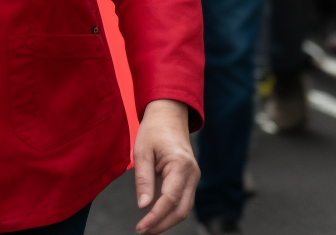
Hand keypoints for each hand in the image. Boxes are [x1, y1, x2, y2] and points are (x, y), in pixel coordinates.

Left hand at [133, 99, 198, 233]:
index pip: (170, 200)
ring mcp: (194, 176)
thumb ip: (143, 179)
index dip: (156, 217)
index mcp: (181, 165)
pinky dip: (171, 211)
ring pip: (184, 208)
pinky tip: (156, 216)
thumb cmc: (154, 129)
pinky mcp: (190, 178)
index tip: (141, 227)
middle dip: (162, 224)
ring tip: (148, 227)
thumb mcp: (142, 151)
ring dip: (167, 220)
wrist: (169, 113)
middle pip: (181, 210)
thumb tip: (143, 206)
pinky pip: (183, 200)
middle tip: (143, 231)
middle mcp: (192, 173)